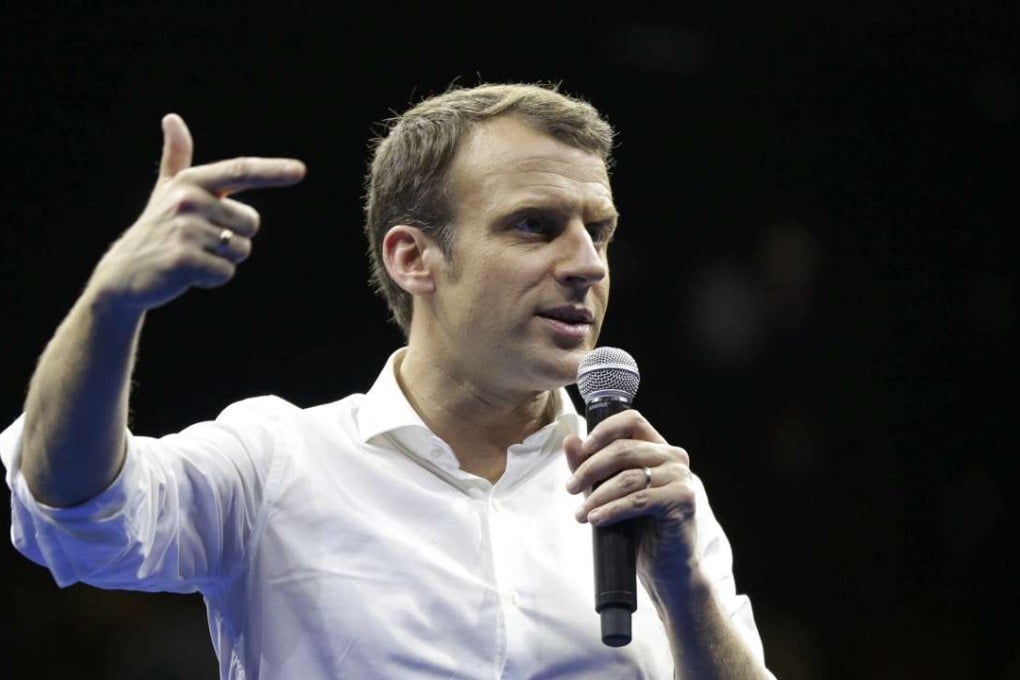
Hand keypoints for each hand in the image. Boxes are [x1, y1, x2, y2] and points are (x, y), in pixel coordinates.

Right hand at [87, 113, 305, 313]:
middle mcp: (188, 201)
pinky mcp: (184, 260)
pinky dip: (213, 279)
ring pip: (241, 250)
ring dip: (223, 260)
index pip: (240, 171)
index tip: (300, 170)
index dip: (272, 171)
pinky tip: (189, 273)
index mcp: (192, 182)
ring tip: (193, 255)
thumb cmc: (156, 228)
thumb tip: (171, 118)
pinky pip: (226, 273)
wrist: (125, 272)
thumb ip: (176, 157)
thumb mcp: (167, 190)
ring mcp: (185, 230)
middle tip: (202, 241)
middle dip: (235, 239)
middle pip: (251, 224)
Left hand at [564, 409, 698, 586]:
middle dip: (590, 468)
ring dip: (597, 495)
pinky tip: (594, 519)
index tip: (583, 448)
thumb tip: (569, 441)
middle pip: (623, 449)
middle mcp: (674, 457)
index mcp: (658, 448)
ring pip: (628, 477)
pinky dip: (611, 509)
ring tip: (580, 514)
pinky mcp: (682, 500)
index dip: (604, 430)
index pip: (631, 420)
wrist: (668, 568)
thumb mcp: (608, 493)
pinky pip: (638, 500)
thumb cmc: (640, 529)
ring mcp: (681, 478)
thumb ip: (590, 466)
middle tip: (570, 488)